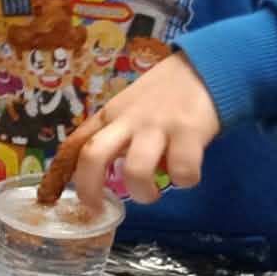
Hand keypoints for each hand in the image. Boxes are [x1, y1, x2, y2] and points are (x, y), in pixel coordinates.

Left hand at [72, 50, 220, 209]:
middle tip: (102, 207)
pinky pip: (182, 171)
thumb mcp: (128, 107)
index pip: (78, 145)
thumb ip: (113, 132)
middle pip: (94, 156)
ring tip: (153, 193)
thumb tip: (99, 171)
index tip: (81, 201)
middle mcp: (128, 121)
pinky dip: (184, 181)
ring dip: (143, 193)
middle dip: (90, 189)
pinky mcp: (189, 131)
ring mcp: (157, 126)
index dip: (72, 176)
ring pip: (136, 171)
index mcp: (110, 116)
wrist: (204, 68)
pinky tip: (186, 175)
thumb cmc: (163, 94)